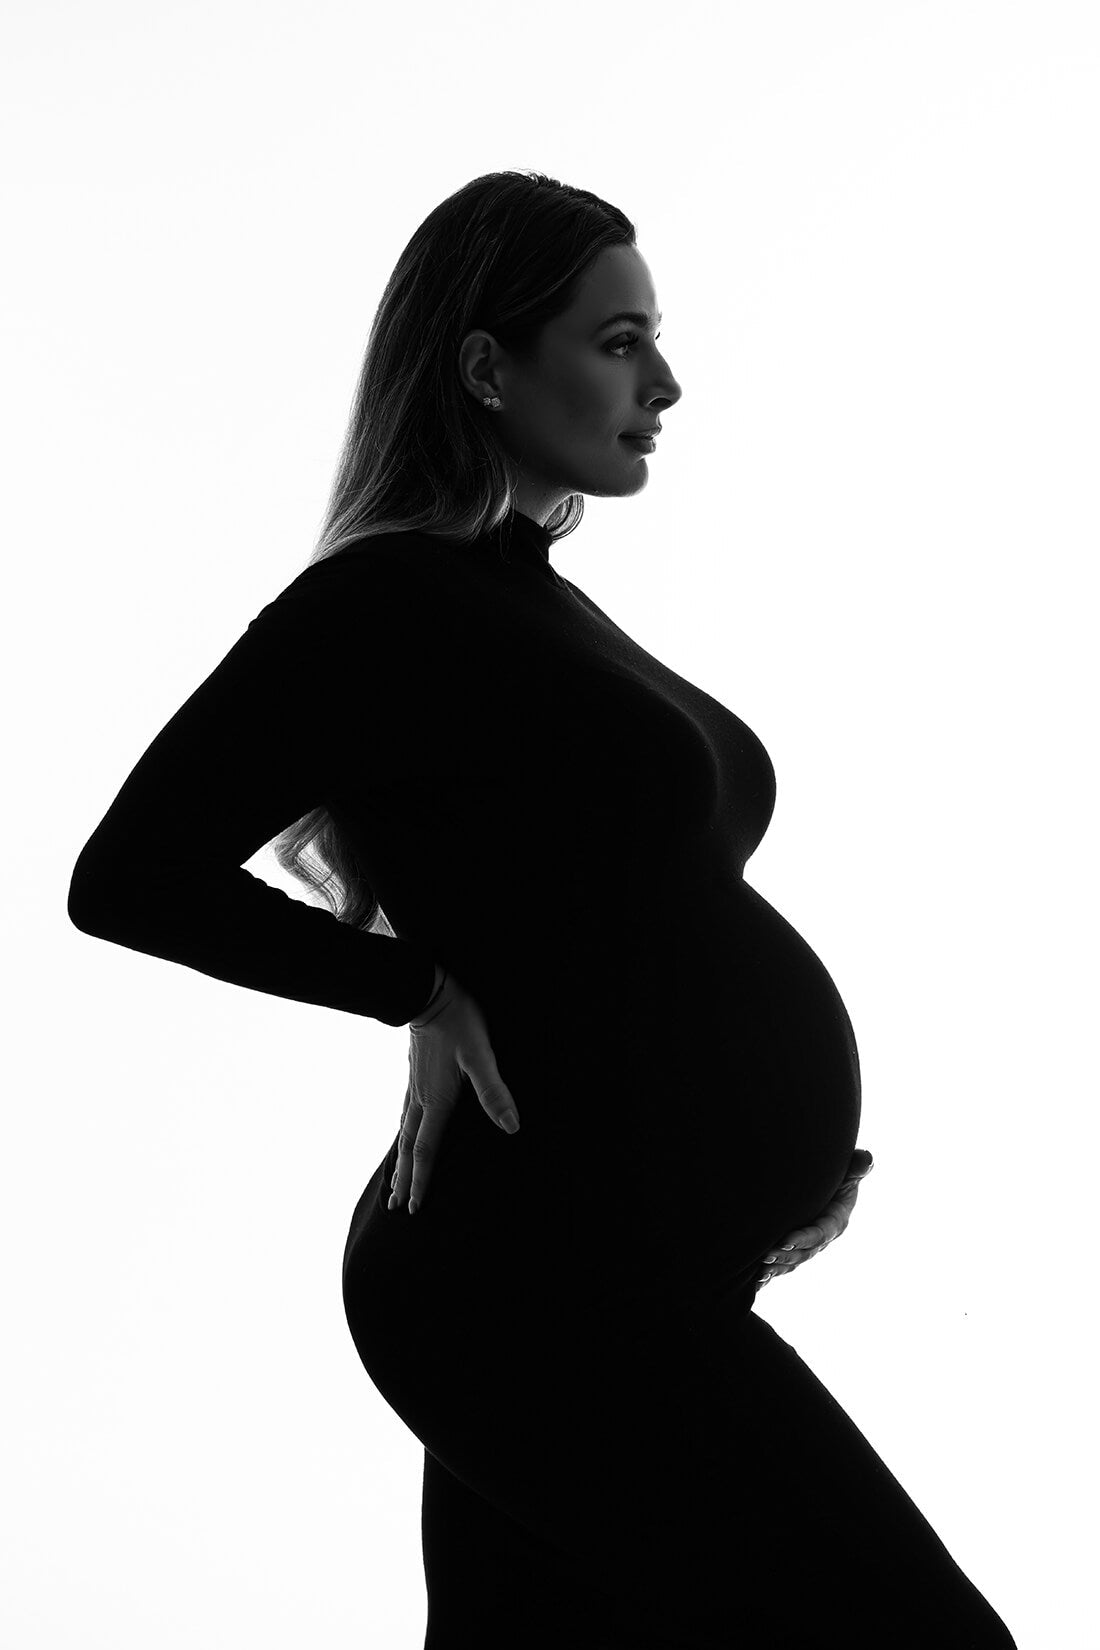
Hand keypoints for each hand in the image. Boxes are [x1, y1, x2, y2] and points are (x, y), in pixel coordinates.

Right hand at [387, 964, 519, 1215]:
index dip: (422, 1179)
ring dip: (400, 1160)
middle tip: (397, 1207)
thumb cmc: (459, 1022)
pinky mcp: (415, 1074)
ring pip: (403, 1132)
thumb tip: (512, 1127)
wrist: (429, 993)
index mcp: (437, 1100)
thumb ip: (494, 1091)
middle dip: (405, 1179)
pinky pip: (404, 1114)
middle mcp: (421, 1099)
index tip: (415, 1206)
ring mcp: (415, 1086)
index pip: (427, 1149)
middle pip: (409, 1147)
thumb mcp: (482, 1055)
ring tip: (394, 1181)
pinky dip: (401, 1134)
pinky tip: (403, 1132)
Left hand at [756, 1148, 873, 1286]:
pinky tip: (754, 1281)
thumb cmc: (839, 1175)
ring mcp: (806, 1246)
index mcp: (835, 1221)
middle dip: (785, 1256)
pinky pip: (781, 1265)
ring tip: (757, 1271)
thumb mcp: (849, 1172)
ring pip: (791, 1262)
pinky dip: (769, 1275)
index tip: (786, 1240)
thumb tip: (867, 1159)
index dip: (804, 1238)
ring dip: (775, 1267)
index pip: (820, 1233)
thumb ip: (856, 1167)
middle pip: (803, 1252)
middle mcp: (821, 1239)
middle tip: (765, 1255)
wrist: (824, 1185)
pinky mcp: (793, 1249)